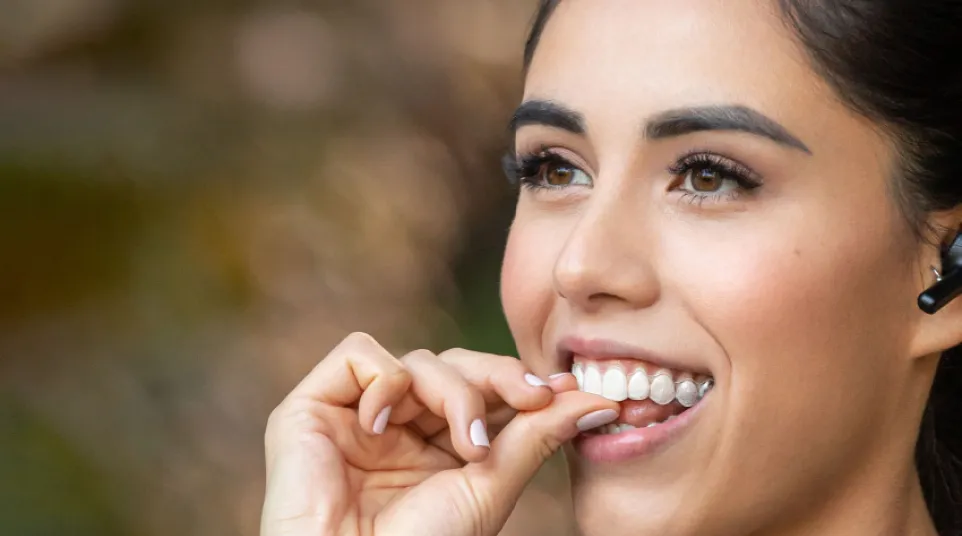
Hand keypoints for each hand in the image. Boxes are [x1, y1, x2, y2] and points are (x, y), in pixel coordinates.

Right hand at [260, 332, 618, 535]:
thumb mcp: (488, 488)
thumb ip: (535, 437)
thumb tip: (599, 401)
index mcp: (434, 450)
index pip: (478, 390)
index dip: (516, 382)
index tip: (558, 391)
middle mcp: (397, 429)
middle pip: (453, 366)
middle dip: (496, 378)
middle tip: (529, 398)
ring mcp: (357, 415)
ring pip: (418, 360)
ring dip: (452, 391)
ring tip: (466, 444)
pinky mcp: (312, 406)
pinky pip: (358, 354)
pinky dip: (384, 380)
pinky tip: (382, 425)